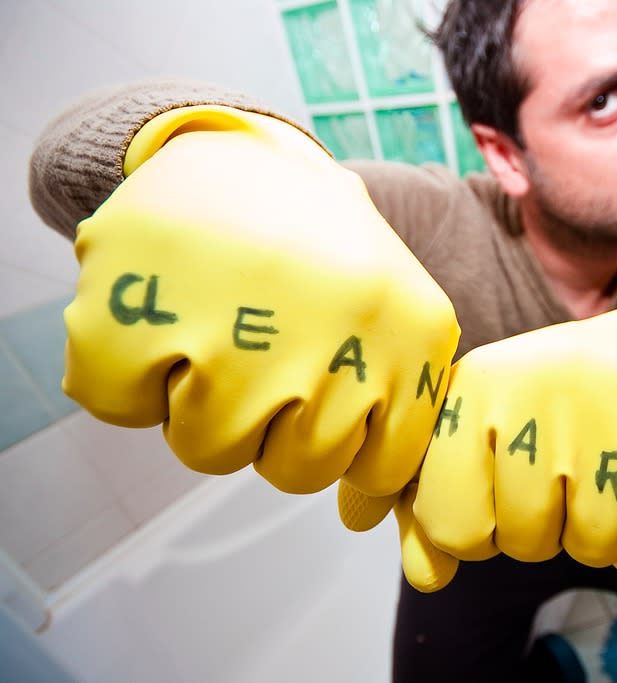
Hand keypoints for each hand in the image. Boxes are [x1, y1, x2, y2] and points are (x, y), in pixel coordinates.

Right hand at [64, 105, 459, 497]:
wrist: (240, 151)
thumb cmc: (319, 253)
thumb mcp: (385, 318)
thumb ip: (386, 418)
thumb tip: (362, 520)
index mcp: (413, 334)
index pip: (380, 465)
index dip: (341, 438)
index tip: (321, 385)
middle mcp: (339, 335)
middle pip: (293, 470)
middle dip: (270, 422)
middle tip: (261, 345)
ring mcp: (242, 325)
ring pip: (208, 447)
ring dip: (197, 397)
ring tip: (211, 320)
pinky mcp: (141, 309)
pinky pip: (121, 403)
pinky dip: (128, 369)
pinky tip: (159, 310)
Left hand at [405, 307, 616, 589]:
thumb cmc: (553, 407)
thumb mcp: (481, 430)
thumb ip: (438, 506)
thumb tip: (425, 577)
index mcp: (481, 386)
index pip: (450, 524)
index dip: (480, 522)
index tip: (504, 482)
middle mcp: (547, 394)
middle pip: (523, 543)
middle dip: (546, 525)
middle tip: (572, 463)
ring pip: (592, 551)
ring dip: (604, 530)